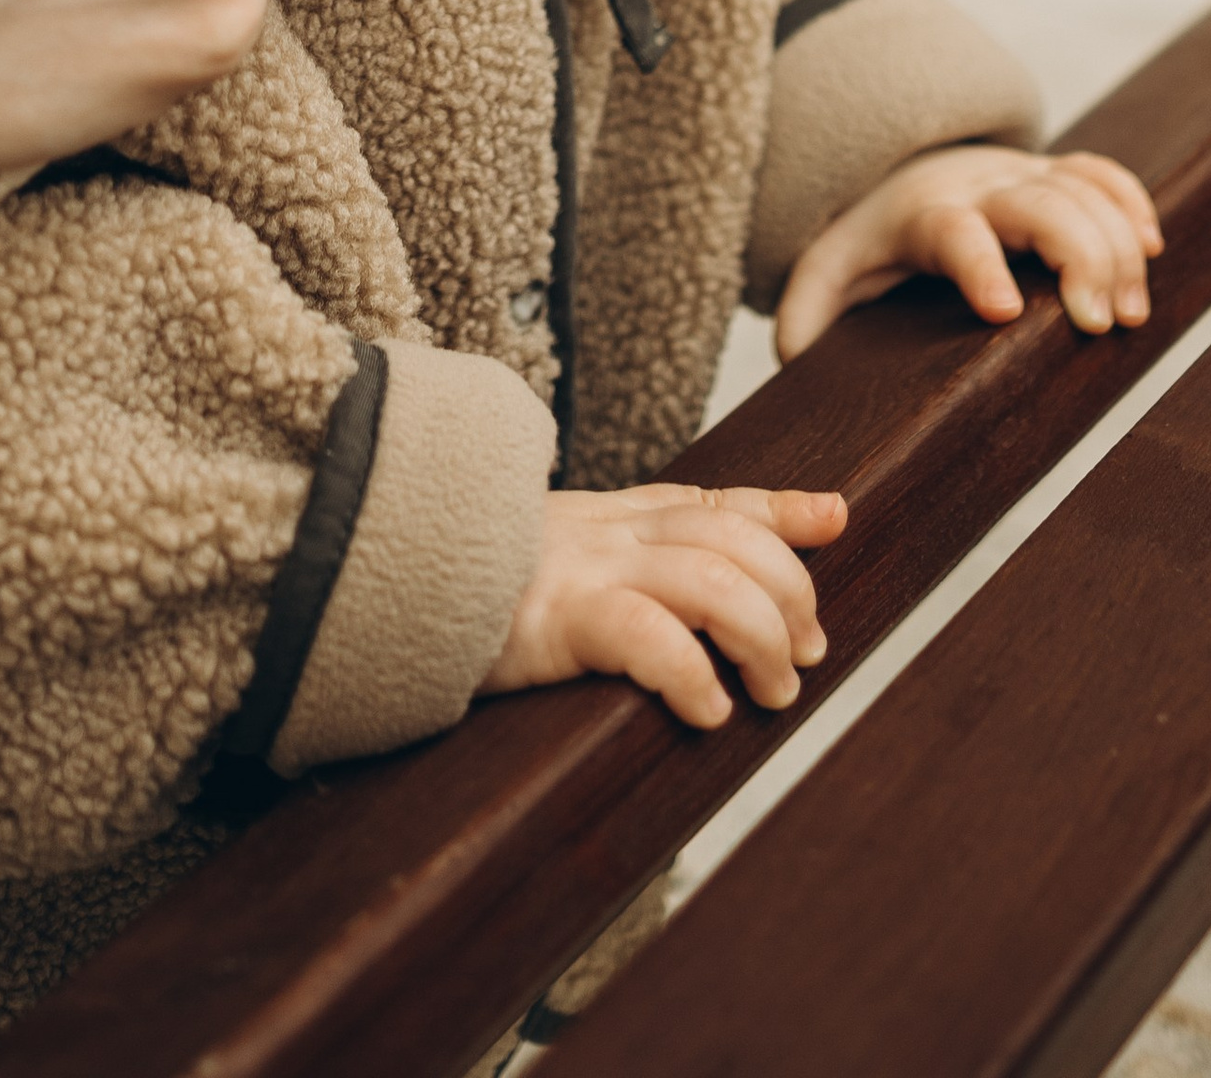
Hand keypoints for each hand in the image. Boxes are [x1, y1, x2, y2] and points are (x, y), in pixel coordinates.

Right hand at [478, 482, 845, 728]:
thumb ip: (610, 567)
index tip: (836, 515)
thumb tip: (674, 614)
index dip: (781, 508)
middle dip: (791, 592)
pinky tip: (705, 712)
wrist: (375, 573)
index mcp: (608, 518)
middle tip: (806, 654)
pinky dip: (692, 675)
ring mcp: (584, 570)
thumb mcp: (550, 565)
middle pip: (734, 538)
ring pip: (713, 582)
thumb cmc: (463, 590)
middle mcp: (608, 533)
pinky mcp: (555, 618)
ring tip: (770, 694)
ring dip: (760, 641)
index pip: (712, 499)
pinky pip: (647, 636)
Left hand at [775, 145, 1163, 361]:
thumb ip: (807, 313)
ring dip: (1116, 245)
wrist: (900, 165)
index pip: (954, 232)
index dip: (981, 266)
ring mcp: (1025, 177)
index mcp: (924, 215)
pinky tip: (1150, 248)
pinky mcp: (1056, 176)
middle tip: (1099, 323)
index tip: (1006, 310)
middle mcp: (981, 188)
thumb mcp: (828, 269)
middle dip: (1078, 256)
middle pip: (1040, 204)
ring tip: (1129, 314)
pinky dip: (1130, 203)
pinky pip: (1101, 173)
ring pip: (1082, 191)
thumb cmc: (872, 237)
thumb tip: (795, 359)